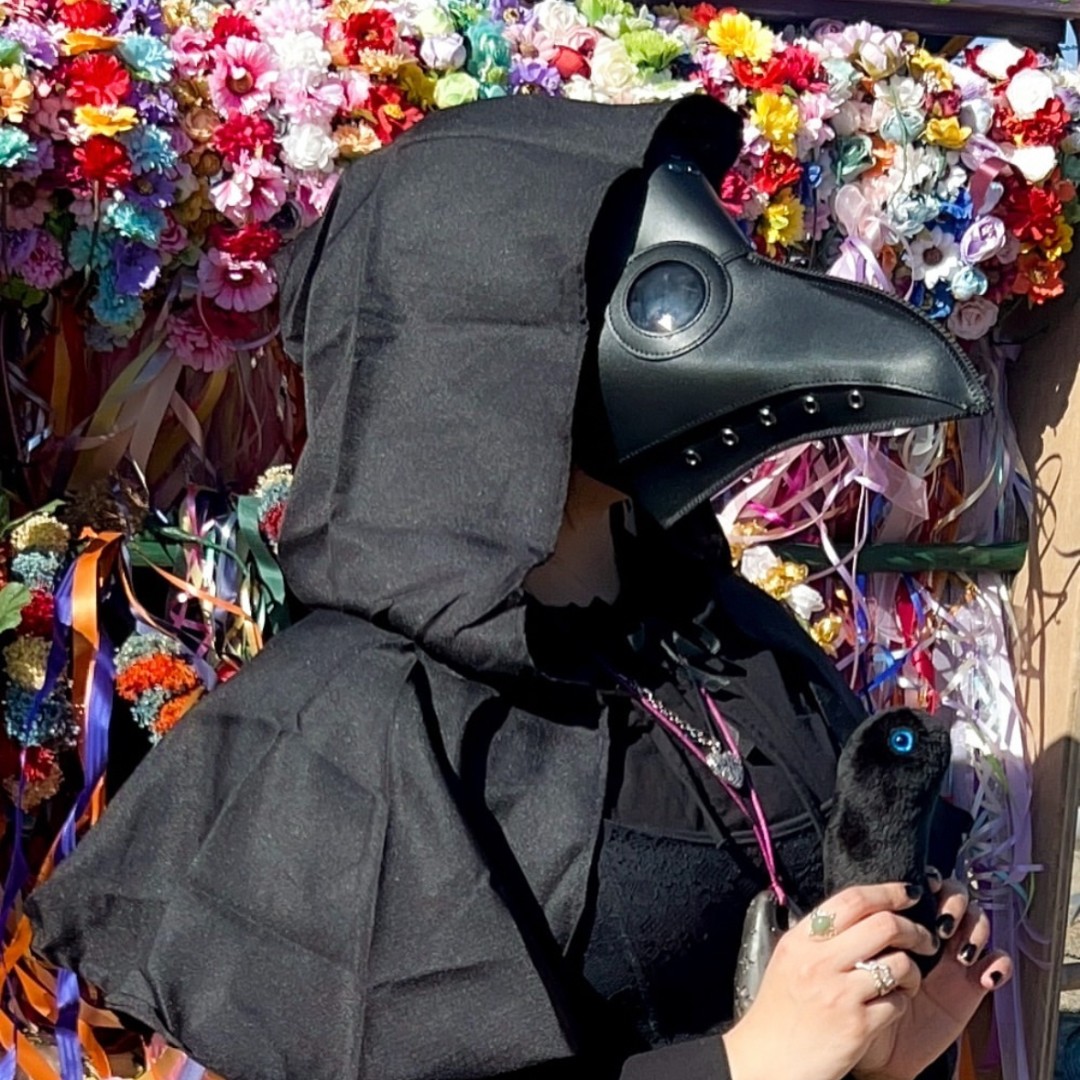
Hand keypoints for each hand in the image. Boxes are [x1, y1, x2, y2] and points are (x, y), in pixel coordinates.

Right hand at [723, 883, 937, 1079]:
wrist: (767, 1062)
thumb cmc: (779, 1014)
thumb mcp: (788, 962)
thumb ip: (815, 938)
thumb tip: (854, 915)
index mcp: (802, 941)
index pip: (851, 899)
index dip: (886, 891)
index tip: (907, 893)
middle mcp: (819, 961)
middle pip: (883, 924)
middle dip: (914, 929)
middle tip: (924, 938)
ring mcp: (839, 993)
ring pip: (899, 963)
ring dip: (913, 970)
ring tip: (908, 979)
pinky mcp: (858, 1026)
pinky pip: (898, 1003)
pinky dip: (903, 1003)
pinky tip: (892, 1007)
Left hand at [853, 871, 1012, 1079]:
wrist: (874, 1052)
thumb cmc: (855, 1005)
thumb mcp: (849, 966)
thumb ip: (856, 938)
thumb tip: (860, 911)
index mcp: (900, 924)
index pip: (924, 886)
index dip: (930, 881)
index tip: (923, 889)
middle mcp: (929, 935)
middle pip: (956, 895)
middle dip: (954, 901)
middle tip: (941, 925)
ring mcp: (952, 958)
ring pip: (979, 922)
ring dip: (976, 929)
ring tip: (959, 953)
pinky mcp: (972, 985)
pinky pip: (997, 963)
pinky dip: (998, 962)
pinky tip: (984, 975)